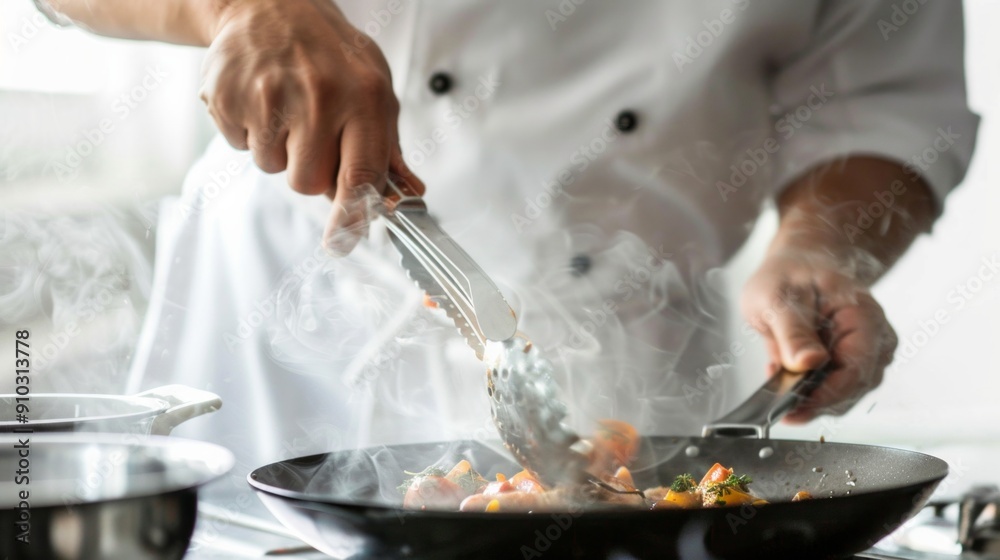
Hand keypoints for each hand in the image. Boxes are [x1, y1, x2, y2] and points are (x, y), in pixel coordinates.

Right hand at [199, 0, 423, 252]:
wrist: (269, 5)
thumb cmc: (330, 53)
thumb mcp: (374, 87)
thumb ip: (388, 145)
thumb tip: (408, 194)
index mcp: (364, 97)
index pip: (361, 175)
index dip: (352, 216)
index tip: (343, 243)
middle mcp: (319, 97)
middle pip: (308, 183)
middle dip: (309, 171)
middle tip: (310, 135)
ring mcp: (270, 97)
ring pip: (273, 168)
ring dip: (279, 150)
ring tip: (286, 109)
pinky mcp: (229, 98)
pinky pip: (240, 146)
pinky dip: (249, 132)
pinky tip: (260, 100)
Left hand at [740, 251, 897, 422]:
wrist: (797, 263)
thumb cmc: (789, 273)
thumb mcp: (777, 296)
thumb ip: (792, 331)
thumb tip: (807, 363)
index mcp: (864, 319)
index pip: (855, 371)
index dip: (824, 395)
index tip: (792, 406)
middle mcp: (874, 341)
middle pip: (851, 389)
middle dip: (812, 399)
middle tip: (775, 395)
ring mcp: (865, 355)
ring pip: (841, 395)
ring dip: (807, 395)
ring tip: (777, 376)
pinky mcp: (849, 365)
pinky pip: (831, 389)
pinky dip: (806, 389)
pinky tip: (784, 375)